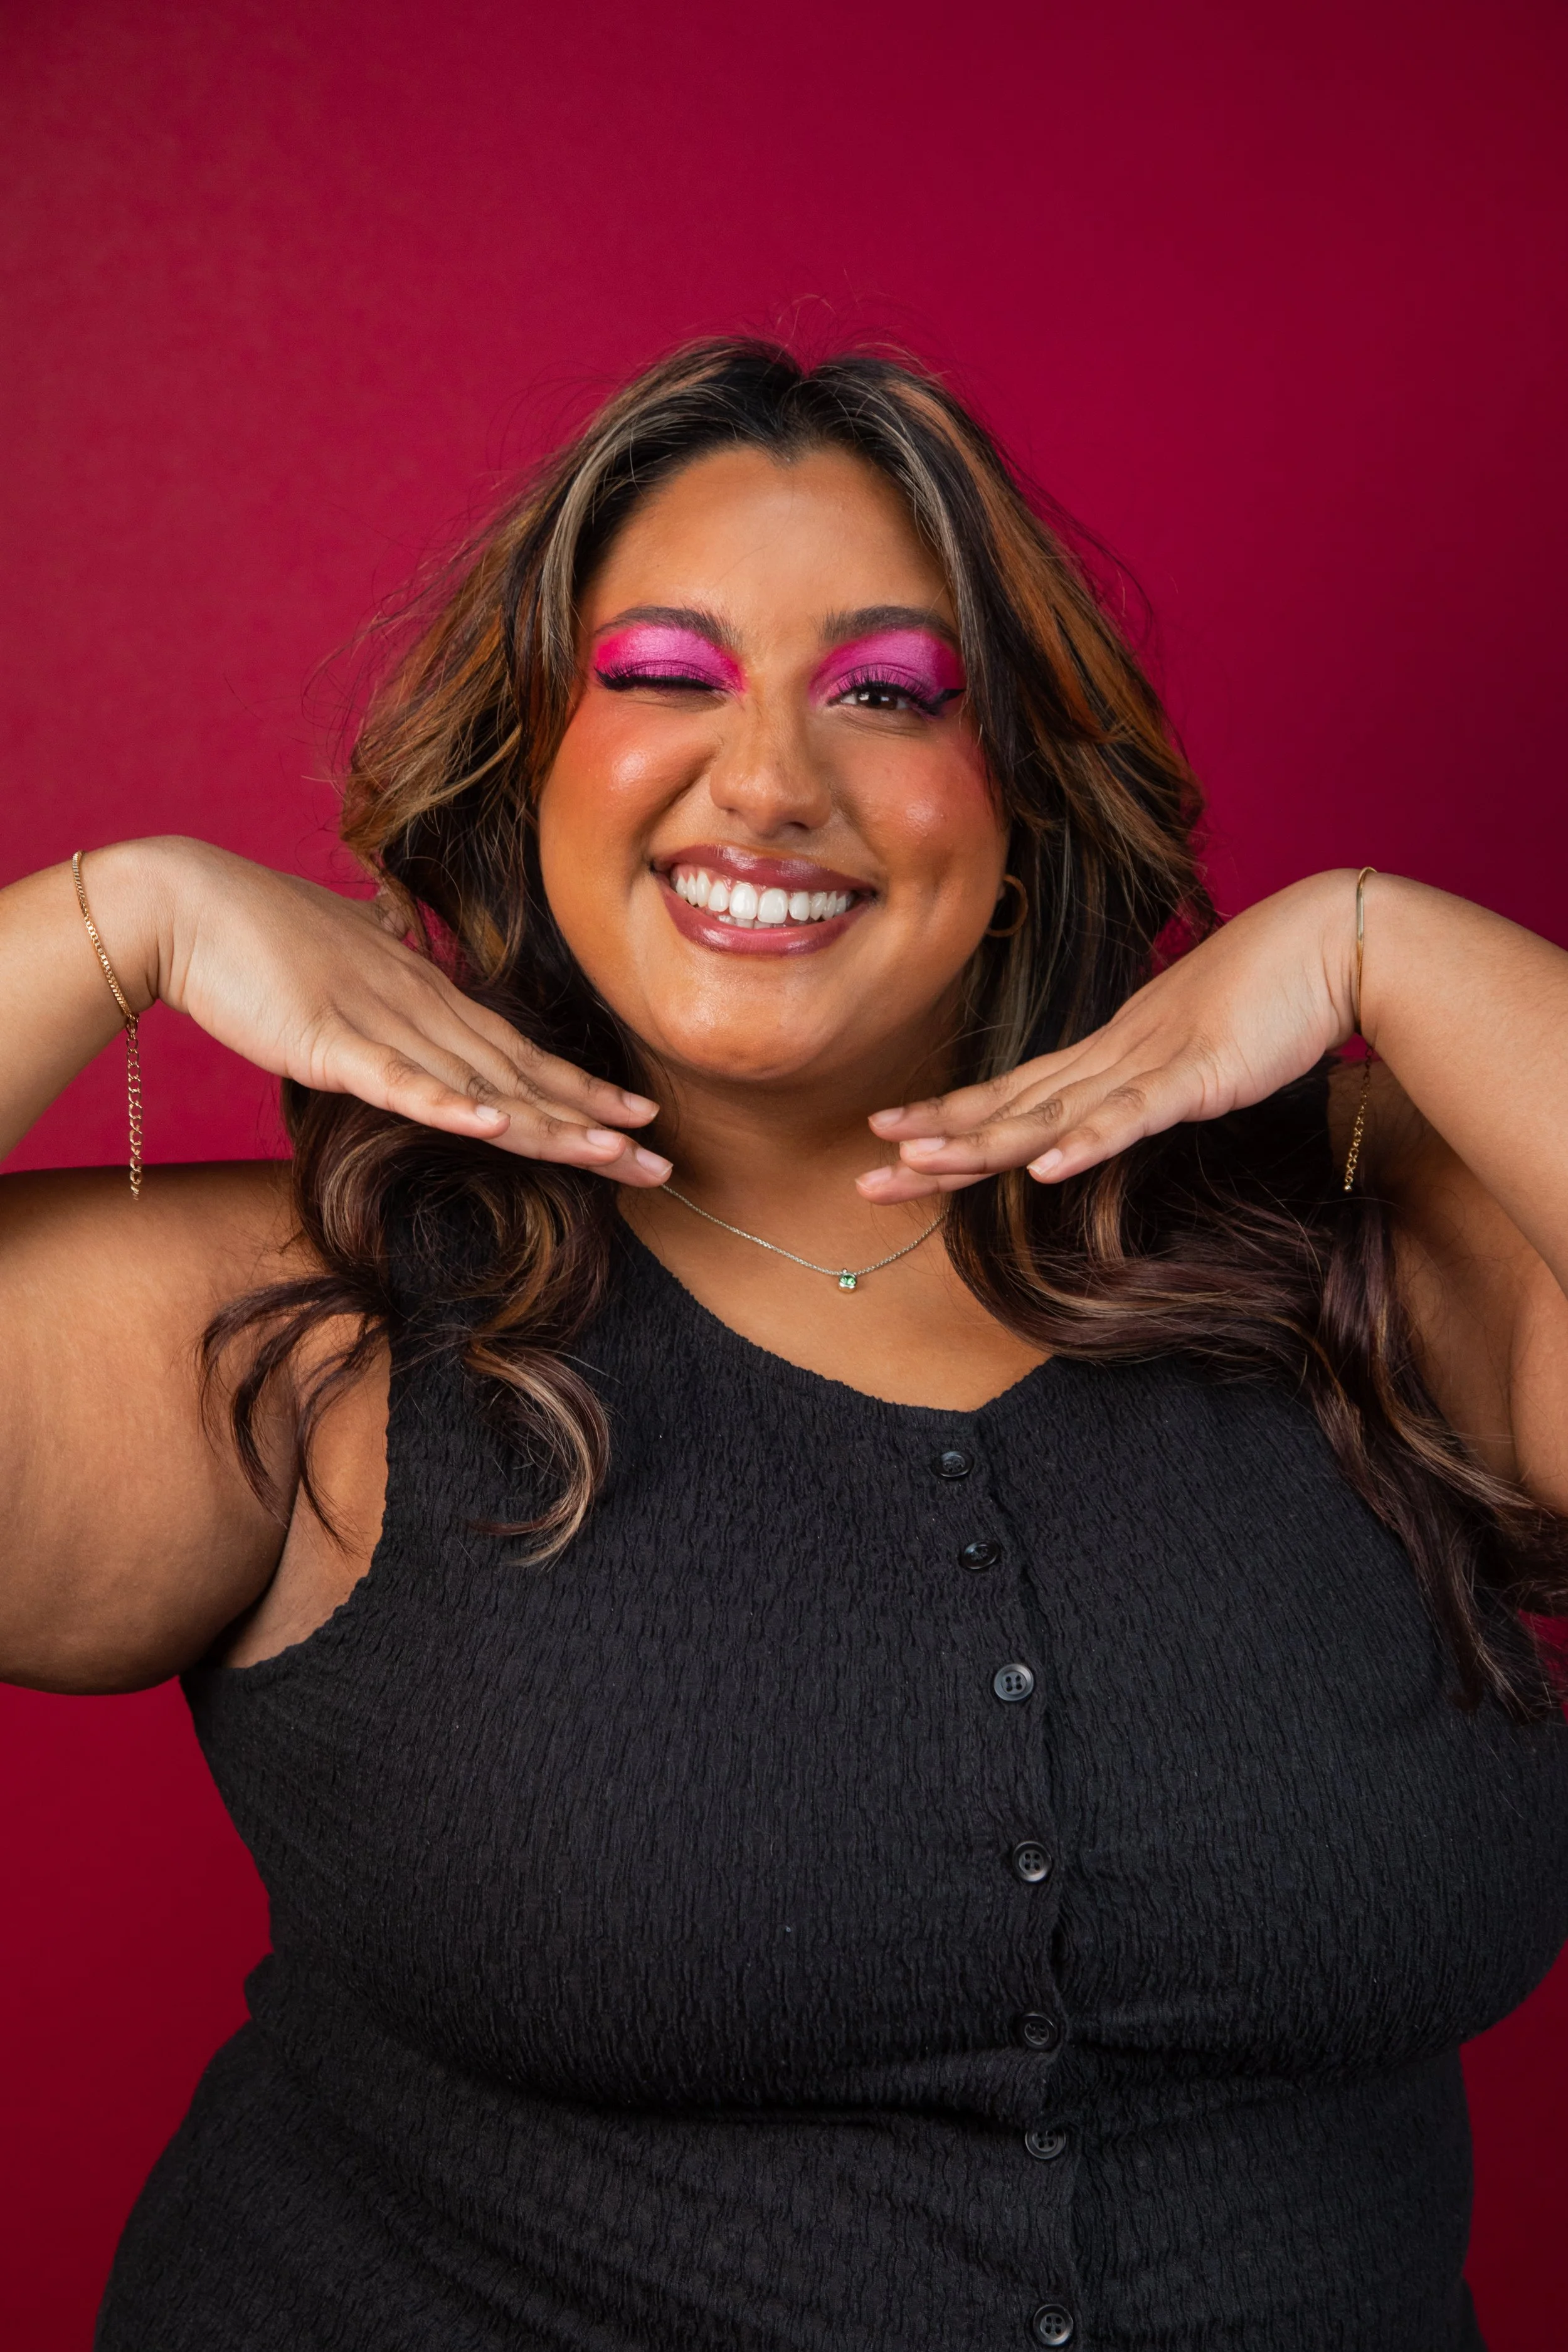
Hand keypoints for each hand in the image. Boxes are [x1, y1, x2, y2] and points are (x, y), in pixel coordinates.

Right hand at [104, 837, 670, 1183]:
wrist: (183, 904)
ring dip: (545, 1123)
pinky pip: (396, 1080)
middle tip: (660, 1165)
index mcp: (425, 993)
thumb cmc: (256, 930)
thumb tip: (400, 927)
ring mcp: (377, 1024)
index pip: (520, 1051)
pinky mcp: (327, 1041)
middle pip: (521, 1077)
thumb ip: (379, 946)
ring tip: (609, 1156)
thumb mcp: (341, 946)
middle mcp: (419, 1008)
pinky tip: (493, 1126)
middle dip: (592, 1123)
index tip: (638, 1119)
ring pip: (479, 1084)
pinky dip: (446, 1103)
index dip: (582, 1089)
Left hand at [859, 872, 1359, 1200]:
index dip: (950, 1117)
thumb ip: (1151, 1086)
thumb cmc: (1272, 995)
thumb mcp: (1194, 1051)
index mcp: (1110, 1052)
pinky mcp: (1200, 1075)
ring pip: (1053, 1112)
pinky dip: (1091, 1142)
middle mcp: (1114, 1055)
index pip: (1014, 1092)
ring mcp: (1152, 1063)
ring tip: (920, 1166)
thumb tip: (1117, 1110)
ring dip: (985, 1143)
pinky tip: (1047, 1169)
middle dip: (937, 1143)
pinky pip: (1136, 1115)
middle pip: (1010, 1107)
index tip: (890, 1135)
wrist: (1335, 942)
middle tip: (866, 1174)